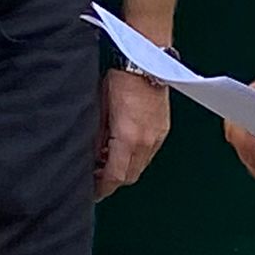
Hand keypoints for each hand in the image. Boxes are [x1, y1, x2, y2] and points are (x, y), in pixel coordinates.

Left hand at [96, 71, 169, 200]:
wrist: (147, 63)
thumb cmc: (122, 80)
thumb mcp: (100, 109)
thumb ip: (97, 137)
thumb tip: (92, 156)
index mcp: (128, 138)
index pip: (115, 176)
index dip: (102, 188)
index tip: (92, 192)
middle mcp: (146, 142)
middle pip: (129, 177)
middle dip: (112, 181)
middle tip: (96, 175)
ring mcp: (157, 137)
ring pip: (139, 167)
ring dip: (124, 169)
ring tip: (108, 158)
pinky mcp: (162, 131)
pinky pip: (148, 154)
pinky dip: (135, 157)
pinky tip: (123, 146)